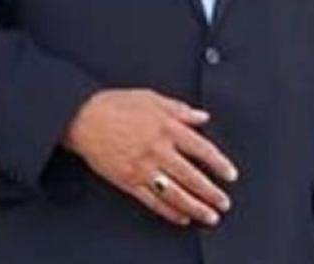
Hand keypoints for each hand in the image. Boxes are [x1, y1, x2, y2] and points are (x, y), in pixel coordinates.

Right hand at [61, 88, 238, 226]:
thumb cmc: (114, 105)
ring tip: (209, 216)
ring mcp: (142, 168)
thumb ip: (180, 109)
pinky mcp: (128, 181)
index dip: (219, 164)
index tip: (230, 174)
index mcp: (166, 127)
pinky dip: (169, 211)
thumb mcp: (151, 98)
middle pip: (192, 176)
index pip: (201, 149)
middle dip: (211, 193)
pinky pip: (152, 201)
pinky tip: (181, 216)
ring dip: (195, 207)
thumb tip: (202, 117)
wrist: (82, 118)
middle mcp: (157, 150)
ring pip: (175, 193)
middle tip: (224, 202)